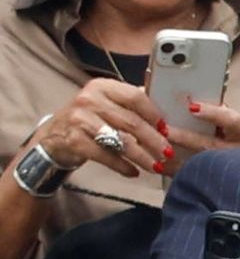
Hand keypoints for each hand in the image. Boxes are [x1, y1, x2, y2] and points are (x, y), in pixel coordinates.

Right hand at [35, 78, 169, 176]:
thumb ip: (132, 104)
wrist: (53, 136)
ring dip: (142, 156)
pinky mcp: (74, 140)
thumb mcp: (107, 103)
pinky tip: (133, 172)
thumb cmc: (89, 118)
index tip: (166, 128)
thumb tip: (167, 113)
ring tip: (156, 165)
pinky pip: (105, 155)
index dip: (154, 114)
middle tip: (168, 153)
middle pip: (131, 121)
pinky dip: (122, 166)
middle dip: (153, 140)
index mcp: (103, 86)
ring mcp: (80, 119)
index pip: (135, 97)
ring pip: (120, 140)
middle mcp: (90, 99)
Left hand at [162, 101, 239, 174]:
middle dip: (184, 137)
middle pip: (209, 144)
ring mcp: (225, 172)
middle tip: (163, 128)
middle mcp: (238, 155)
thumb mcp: (235, 131)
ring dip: (174, 155)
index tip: (191, 107)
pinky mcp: (211, 185)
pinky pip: (189, 177)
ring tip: (155, 146)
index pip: (233, 121)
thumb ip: (219, 118)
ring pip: (197, 163)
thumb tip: (190, 103)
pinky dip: (171, 171)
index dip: (213, 113)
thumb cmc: (238, 146)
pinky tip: (157, 164)